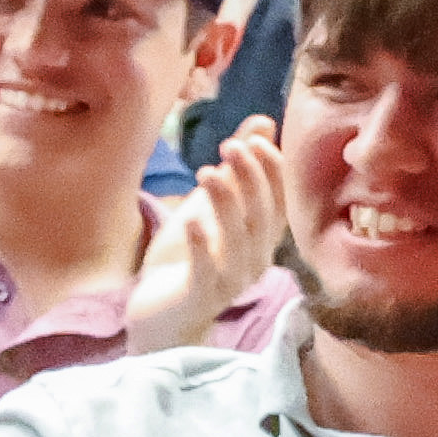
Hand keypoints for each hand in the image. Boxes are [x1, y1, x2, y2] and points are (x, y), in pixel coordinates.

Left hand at [122, 122, 287, 351]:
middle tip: (230, 146)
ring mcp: (228, 282)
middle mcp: (253, 261)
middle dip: (250, 179)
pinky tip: (193, 221)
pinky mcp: (199, 297)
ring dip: (226, 205)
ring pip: (237, 242)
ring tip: (208, 171)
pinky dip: (202, 247)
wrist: (159, 314)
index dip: (272, 172)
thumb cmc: (188, 257)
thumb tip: (262, 122)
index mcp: (260, 239)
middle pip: (261, 218)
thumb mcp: (208, 206)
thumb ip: (235, 170)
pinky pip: (206, 272)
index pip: (278, 202)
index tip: (254, 140)